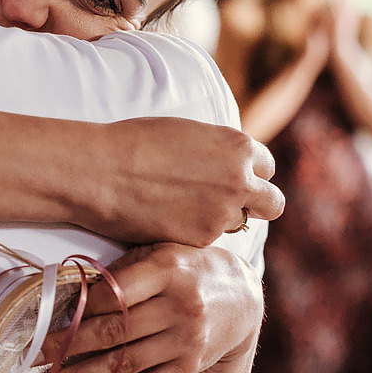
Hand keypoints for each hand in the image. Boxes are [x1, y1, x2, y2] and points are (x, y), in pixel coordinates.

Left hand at [38, 242, 262, 372]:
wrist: (240, 294)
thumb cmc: (186, 265)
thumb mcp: (158, 250)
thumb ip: (122, 269)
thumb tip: (73, 292)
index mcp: (167, 269)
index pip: (113, 294)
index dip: (78, 308)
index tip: (49, 320)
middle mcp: (179, 306)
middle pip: (114, 331)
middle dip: (68, 347)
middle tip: (36, 357)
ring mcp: (185, 340)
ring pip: (124, 364)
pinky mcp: (188, 365)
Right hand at [95, 118, 282, 245]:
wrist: (98, 170)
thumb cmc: (132, 143)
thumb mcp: (187, 133)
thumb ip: (216, 150)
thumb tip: (225, 163)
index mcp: (237, 147)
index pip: (267, 167)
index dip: (249, 174)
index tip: (232, 179)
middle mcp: (239, 180)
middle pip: (272, 203)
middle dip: (255, 204)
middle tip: (226, 205)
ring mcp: (222, 213)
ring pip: (236, 224)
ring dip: (218, 220)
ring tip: (181, 209)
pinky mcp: (200, 239)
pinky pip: (206, 239)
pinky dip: (191, 234)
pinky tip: (164, 220)